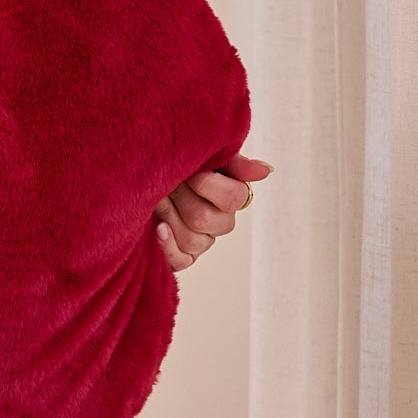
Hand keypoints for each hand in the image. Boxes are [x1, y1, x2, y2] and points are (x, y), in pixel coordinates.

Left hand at [154, 151, 271, 271]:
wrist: (149, 177)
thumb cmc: (181, 165)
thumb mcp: (208, 157)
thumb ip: (235, 162)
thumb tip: (267, 170)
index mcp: (232, 196)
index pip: (233, 197)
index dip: (206, 184)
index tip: (188, 171)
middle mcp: (221, 222)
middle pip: (205, 219)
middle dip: (179, 197)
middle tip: (166, 181)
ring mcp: (203, 242)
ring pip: (191, 239)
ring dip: (168, 214)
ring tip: (156, 197)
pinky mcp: (183, 257)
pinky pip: (181, 261)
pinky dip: (167, 245)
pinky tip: (158, 228)